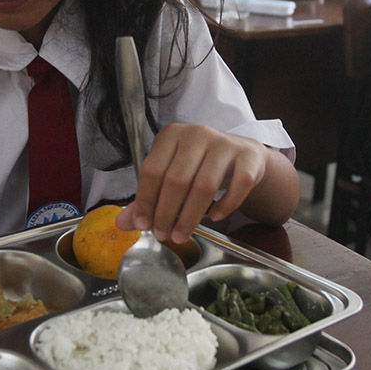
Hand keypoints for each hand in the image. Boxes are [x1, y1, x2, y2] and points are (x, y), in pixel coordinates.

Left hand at [114, 124, 268, 242]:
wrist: (241, 153)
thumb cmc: (199, 165)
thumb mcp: (171, 174)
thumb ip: (148, 196)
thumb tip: (122, 223)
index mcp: (171, 135)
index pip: (152, 170)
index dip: (145, 200)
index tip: (143, 224)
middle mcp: (197, 134)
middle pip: (177, 180)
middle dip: (167, 213)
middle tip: (163, 235)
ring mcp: (224, 144)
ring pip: (204, 186)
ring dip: (191, 216)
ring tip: (181, 235)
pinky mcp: (248, 156)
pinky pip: (237, 185)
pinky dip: (225, 206)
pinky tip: (215, 217)